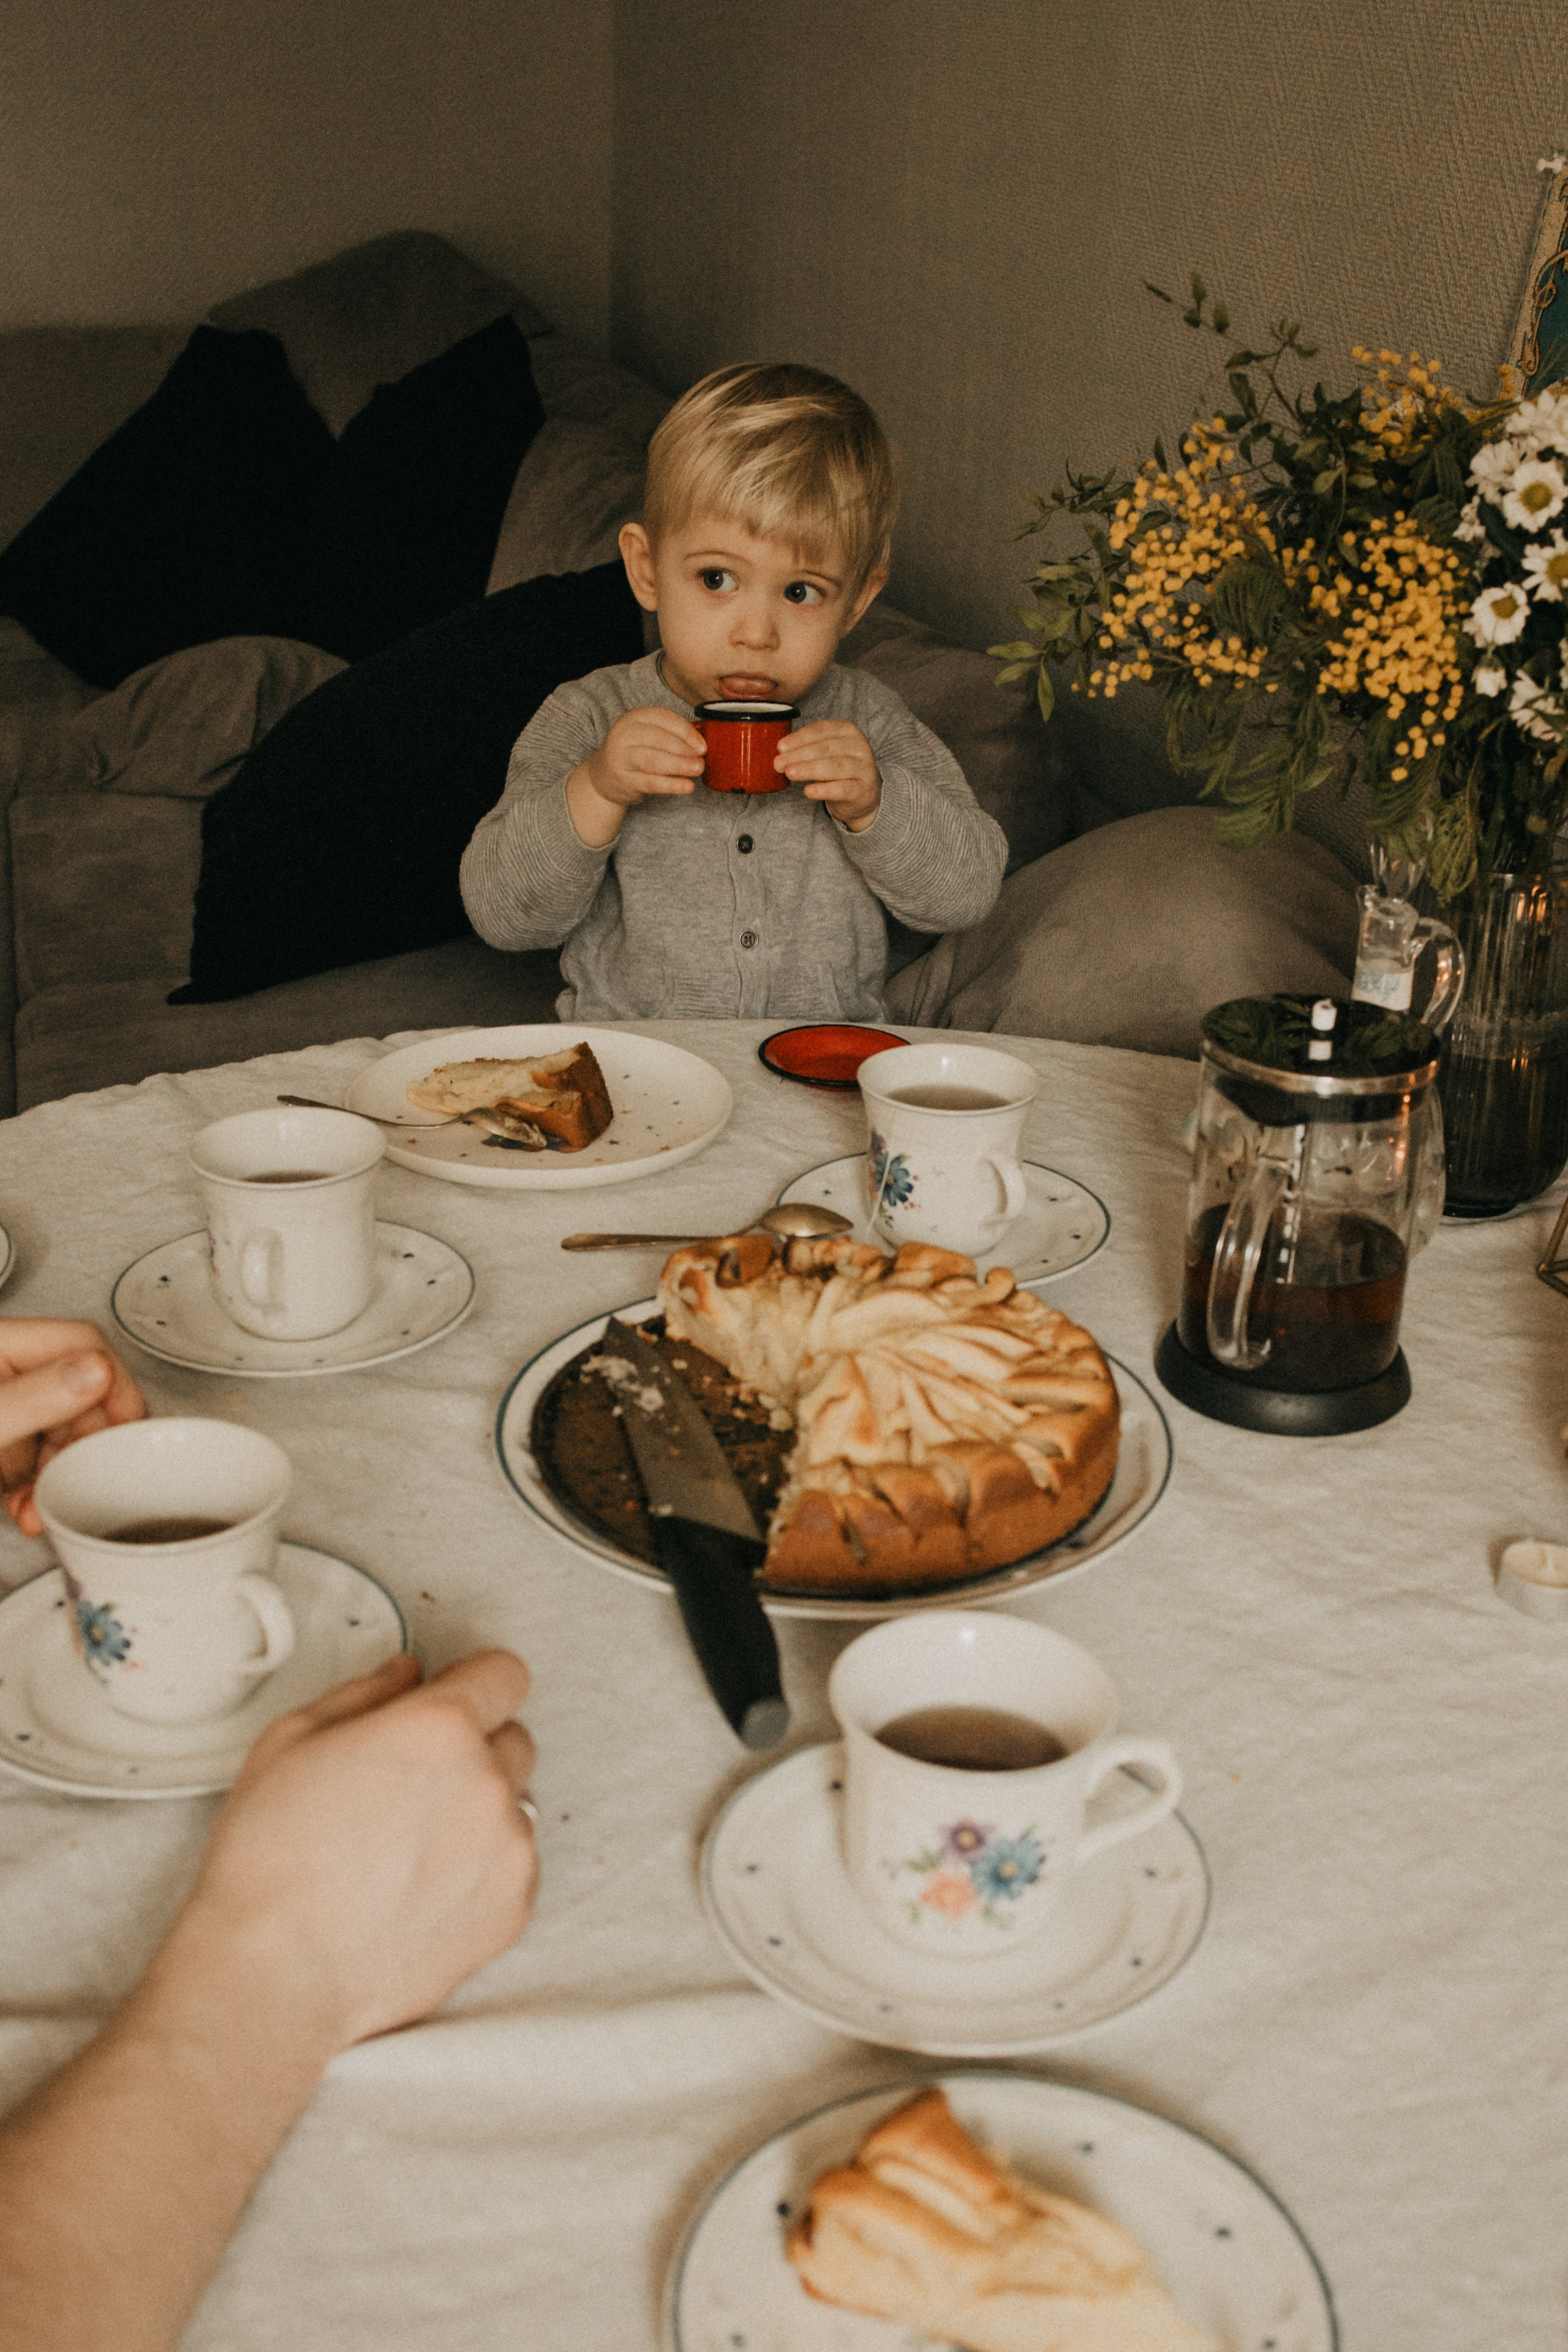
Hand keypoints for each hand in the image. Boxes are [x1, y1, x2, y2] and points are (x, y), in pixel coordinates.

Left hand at [0, 1319, 147, 1534]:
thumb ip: (34, 1397)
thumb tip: (96, 1372)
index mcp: (3, 1347)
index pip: (83, 1345)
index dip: (115, 1382)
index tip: (130, 1424)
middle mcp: (12, 1376)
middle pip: (84, 1395)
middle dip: (91, 1443)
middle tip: (96, 1472)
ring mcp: (10, 1413)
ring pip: (68, 1436)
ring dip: (68, 1477)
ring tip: (54, 1503)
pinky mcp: (5, 1450)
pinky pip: (43, 1465)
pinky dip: (45, 1492)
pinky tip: (34, 1510)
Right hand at [164, 1649, 537, 2053]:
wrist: (275, 1975)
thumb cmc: (270, 1863)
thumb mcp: (291, 1741)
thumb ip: (364, 1692)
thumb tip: (406, 1675)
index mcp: (439, 1727)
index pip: (504, 1674)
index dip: (472, 1682)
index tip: (449, 1699)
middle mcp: (487, 1782)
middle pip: (512, 1737)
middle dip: (472, 1747)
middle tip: (411, 1782)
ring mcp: (508, 1849)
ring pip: (513, 1804)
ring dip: (476, 1810)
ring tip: (407, 1845)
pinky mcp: (511, 1908)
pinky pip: (513, 1864)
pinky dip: (481, 1867)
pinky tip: (419, 1886)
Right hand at [567, 706, 705, 845]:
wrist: (604, 775)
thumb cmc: (635, 752)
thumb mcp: (648, 735)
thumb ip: (672, 735)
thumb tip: (702, 745)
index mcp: (635, 718)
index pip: (664, 719)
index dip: (686, 732)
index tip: (703, 746)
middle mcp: (625, 734)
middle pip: (658, 739)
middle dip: (683, 749)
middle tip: (701, 759)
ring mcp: (621, 757)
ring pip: (653, 760)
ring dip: (678, 765)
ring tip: (697, 769)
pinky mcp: (623, 779)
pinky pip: (650, 782)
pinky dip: (671, 785)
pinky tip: (686, 786)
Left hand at [775, 719, 881, 829]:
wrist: (863, 794)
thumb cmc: (839, 769)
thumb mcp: (827, 752)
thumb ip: (807, 747)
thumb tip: (781, 750)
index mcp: (848, 731)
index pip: (822, 730)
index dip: (800, 738)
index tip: (780, 747)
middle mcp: (859, 746)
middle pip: (826, 748)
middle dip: (799, 755)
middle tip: (779, 763)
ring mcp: (863, 768)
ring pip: (834, 767)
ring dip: (809, 769)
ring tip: (790, 773)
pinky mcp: (863, 789)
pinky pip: (842, 789)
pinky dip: (824, 789)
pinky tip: (808, 791)